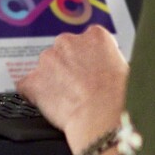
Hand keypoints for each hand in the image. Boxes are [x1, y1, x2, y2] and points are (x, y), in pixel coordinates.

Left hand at [15, 26, 128, 154]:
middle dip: (69, 68)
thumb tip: (106, 72)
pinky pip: (28, 86)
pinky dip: (35, 96)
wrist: (103, 118)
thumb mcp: (126, 71)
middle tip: (80, 88)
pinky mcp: (32, 80)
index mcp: (95, 36)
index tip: (92, 72)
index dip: (89, 59)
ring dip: (52, 80)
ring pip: (46, 68)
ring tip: (68, 100)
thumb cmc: (120, 99)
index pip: (88, 40)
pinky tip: (51, 106)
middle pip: (64, 51)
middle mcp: (68, 41)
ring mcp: (48, 60)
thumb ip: (109, 62)